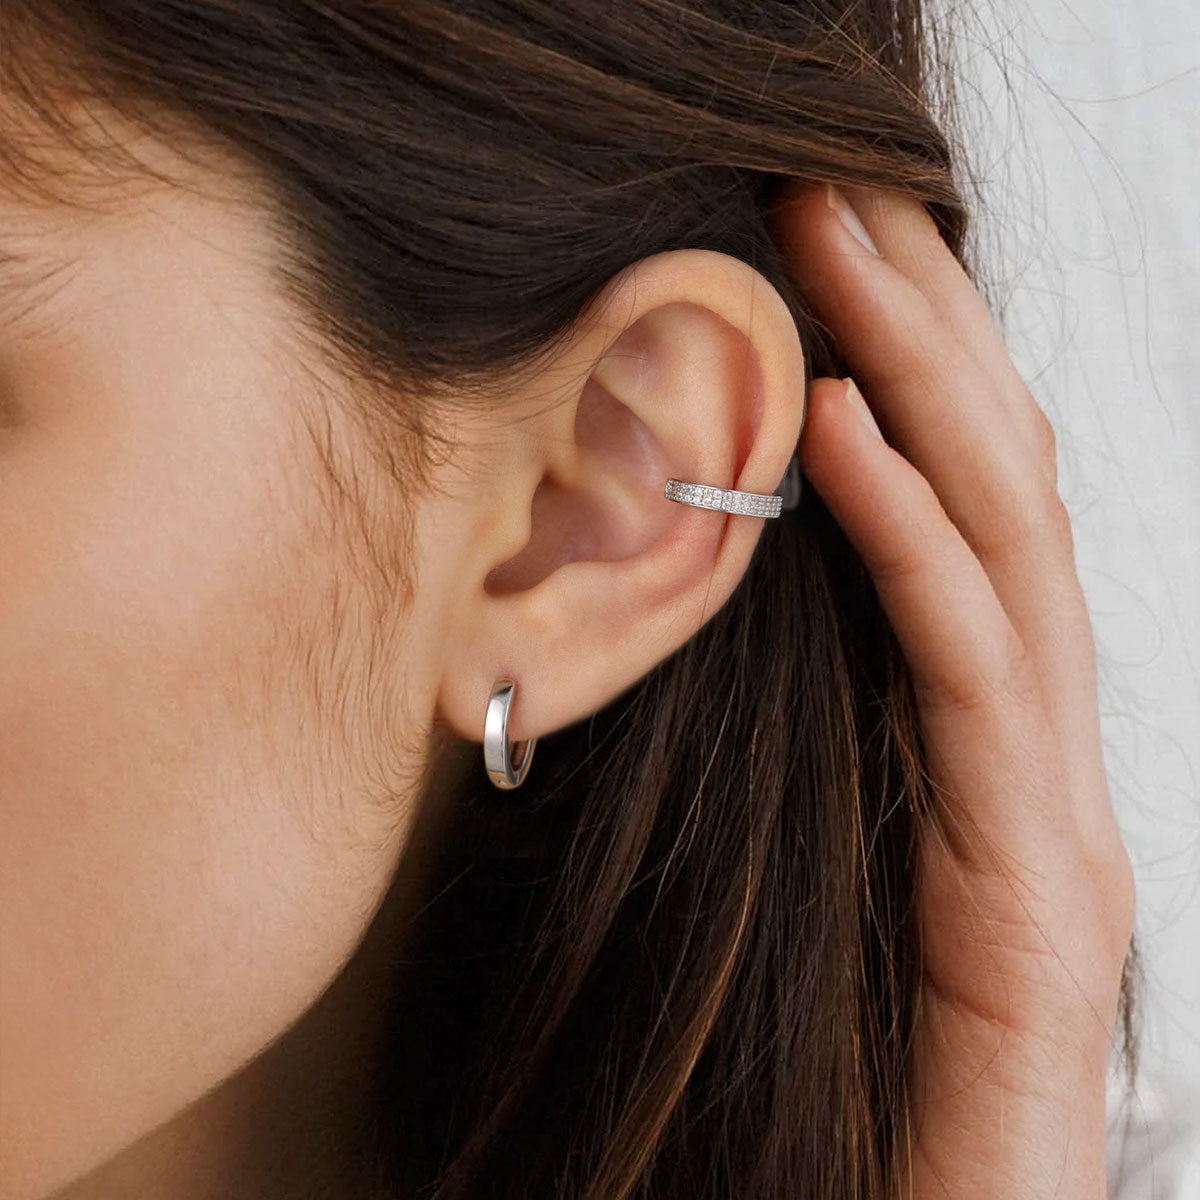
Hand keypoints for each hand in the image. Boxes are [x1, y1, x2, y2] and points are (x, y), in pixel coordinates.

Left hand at [771, 183, 1135, 1197]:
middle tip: (829, 190)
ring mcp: (1056, 809)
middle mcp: (1035, 747)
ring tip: (840, 247)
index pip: (949, 502)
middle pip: (989, 486)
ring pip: (1005, 543)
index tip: (811, 249)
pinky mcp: (1041, 888)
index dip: (898, 357)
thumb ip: (802, 712)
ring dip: (920, 376)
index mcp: (976, 734)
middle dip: (919, 321)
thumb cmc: (850, 1051)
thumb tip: (712, 574)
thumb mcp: (807, 832)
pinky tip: (839, 424)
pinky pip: (972, 669)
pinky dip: (910, 531)